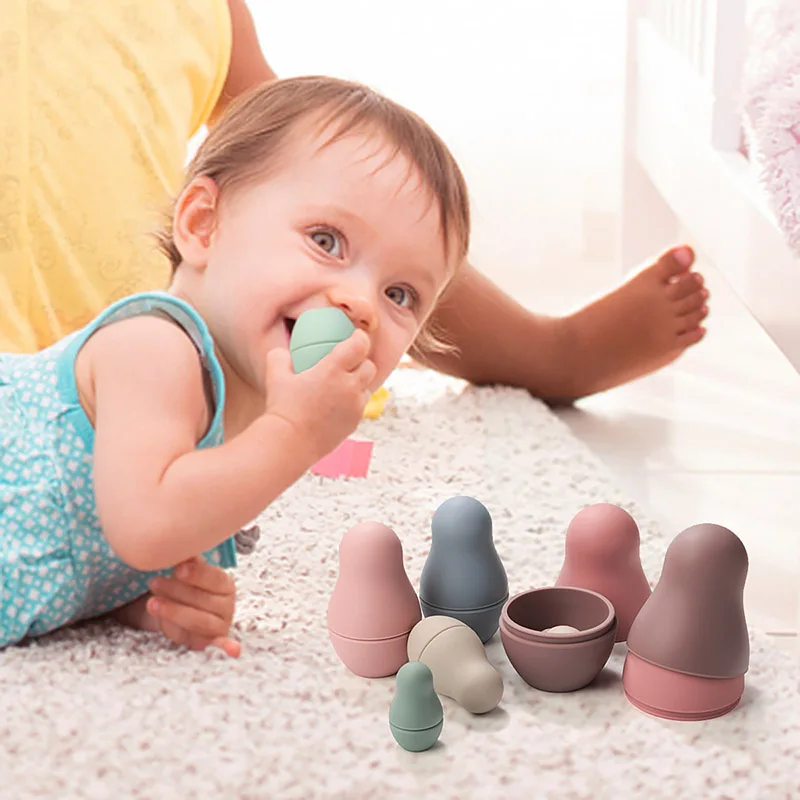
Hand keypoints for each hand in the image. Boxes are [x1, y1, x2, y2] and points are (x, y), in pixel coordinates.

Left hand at [147, 557, 239, 657]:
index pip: (215, 578)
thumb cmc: (183, 587)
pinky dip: (227, 647)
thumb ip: (187, 561)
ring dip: (176, 612)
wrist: (180, 610)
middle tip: (154, 583)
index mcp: (225, 584)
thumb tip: (184, 547)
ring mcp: (219, 625)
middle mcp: (227, 605)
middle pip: (204, 600)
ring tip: (152, 603)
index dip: (197, 574)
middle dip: (177, 592)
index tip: (177, 568)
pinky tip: (233, 651)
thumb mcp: (185, 572)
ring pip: (200, 621)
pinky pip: (219, 645)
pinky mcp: (209, 642)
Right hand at [264, 329, 376, 461]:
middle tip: (349, 362)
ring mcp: (355, 406)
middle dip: (361, 362)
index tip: (356, 336)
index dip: (360, 338)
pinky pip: (360, 407)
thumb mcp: (274, 376)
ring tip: (342, 385)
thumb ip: (279, 357)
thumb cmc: (282, 408)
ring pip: (367, 388)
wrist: (290, 443)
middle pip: (369, 366)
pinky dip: (353, 402)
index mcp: (333, 369)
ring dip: (359, 383)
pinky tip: (338, 404)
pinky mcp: (355, 422)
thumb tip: (283, 352)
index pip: (360, 345)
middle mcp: (349, 386)